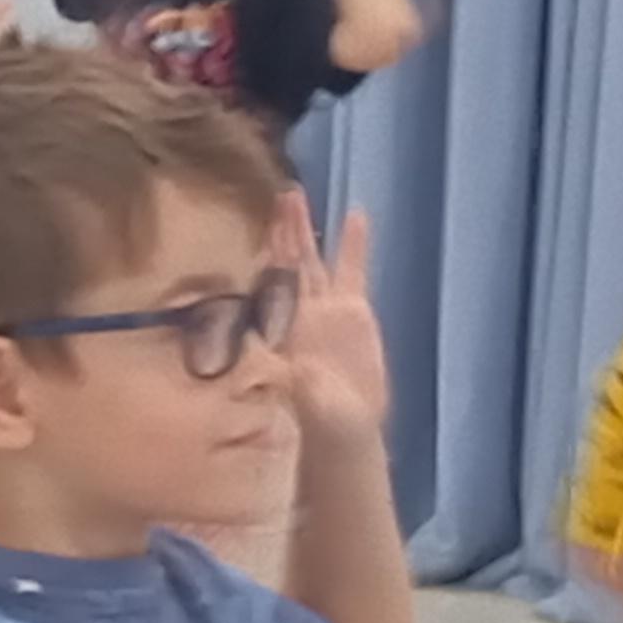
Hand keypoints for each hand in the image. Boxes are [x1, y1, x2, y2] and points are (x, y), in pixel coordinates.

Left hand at [276, 193, 389, 438]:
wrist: (347, 428)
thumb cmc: (322, 419)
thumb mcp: (308, 401)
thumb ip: (296, 381)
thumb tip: (282, 363)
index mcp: (284, 330)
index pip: (273, 284)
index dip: (270, 256)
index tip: (265, 229)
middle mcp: (300, 311)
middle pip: (288, 262)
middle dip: (284, 229)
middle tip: (280, 194)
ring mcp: (326, 308)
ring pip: (312, 259)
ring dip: (305, 228)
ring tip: (296, 193)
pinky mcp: (354, 310)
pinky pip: (352, 270)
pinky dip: (353, 244)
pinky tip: (357, 215)